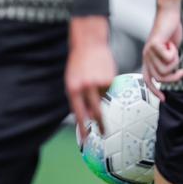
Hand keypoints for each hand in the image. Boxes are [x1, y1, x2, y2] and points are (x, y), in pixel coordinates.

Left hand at [65, 15, 115, 134]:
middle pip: (96, 112)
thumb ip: (78, 98)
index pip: (78, 114)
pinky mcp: (110, 78)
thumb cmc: (78, 64)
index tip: (86, 139)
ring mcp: (99, 83)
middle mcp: (86, 88)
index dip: (82, 128)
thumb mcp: (72, 81)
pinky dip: (106, 87)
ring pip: (104, 99)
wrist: (89, 44)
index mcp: (73, 90)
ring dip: (101, 96)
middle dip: (101, 125)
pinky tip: (102, 75)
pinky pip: (109, 90)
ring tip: (96, 82)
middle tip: (104, 133)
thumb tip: (86, 115)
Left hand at [142, 1, 182, 99]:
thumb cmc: (171, 30)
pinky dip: (174, 52)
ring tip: (175, 50)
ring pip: (165, 69)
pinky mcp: (154, 45)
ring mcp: (148, 51)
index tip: (164, 98)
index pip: (148, 80)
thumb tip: (174, 75)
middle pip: (161, 77)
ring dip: (175, 61)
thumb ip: (169, 62)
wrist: (169, 13)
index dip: (155, 91)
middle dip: (174, 77)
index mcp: (148, 59)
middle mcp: (146, 57)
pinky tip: (171, 43)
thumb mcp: (171, 50)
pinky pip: (168, 58)